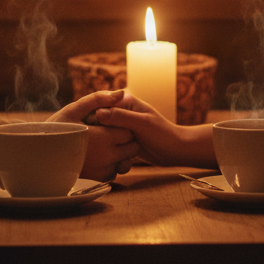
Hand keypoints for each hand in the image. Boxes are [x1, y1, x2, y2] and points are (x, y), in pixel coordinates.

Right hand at [50, 90, 141, 181]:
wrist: (39, 157)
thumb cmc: (55, 130)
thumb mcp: (73, 110)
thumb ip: (99, 99)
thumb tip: (121, 92)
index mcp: (104, 138)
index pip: (129, 131)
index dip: (122, 125)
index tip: (110, 122)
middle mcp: (107, 157)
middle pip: (131, 148)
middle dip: (124, 140)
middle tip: (108, 133)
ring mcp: (103, 170)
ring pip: (125, 161)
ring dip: (120, 154)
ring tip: (103, 145)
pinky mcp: (98, 180)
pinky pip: (114, 172)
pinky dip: (111, 165)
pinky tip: (98, 157)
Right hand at [94, 93, 216, 168]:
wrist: (176, 151)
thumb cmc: (163, 134)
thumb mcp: (142, 124)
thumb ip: (120, 117)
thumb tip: (98, 113)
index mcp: (125, 102)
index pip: (101, 106)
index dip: (92, 118)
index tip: (86, 131)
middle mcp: (122, 113)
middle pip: (100, 121)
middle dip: (97, 133)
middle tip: (92, 147)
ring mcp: (122, 127)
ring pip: (104, 135)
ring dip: (103, 144)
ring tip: (102, 156)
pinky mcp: (124, 140)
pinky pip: (111, 145)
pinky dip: (110, 152)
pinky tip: (109, 161)